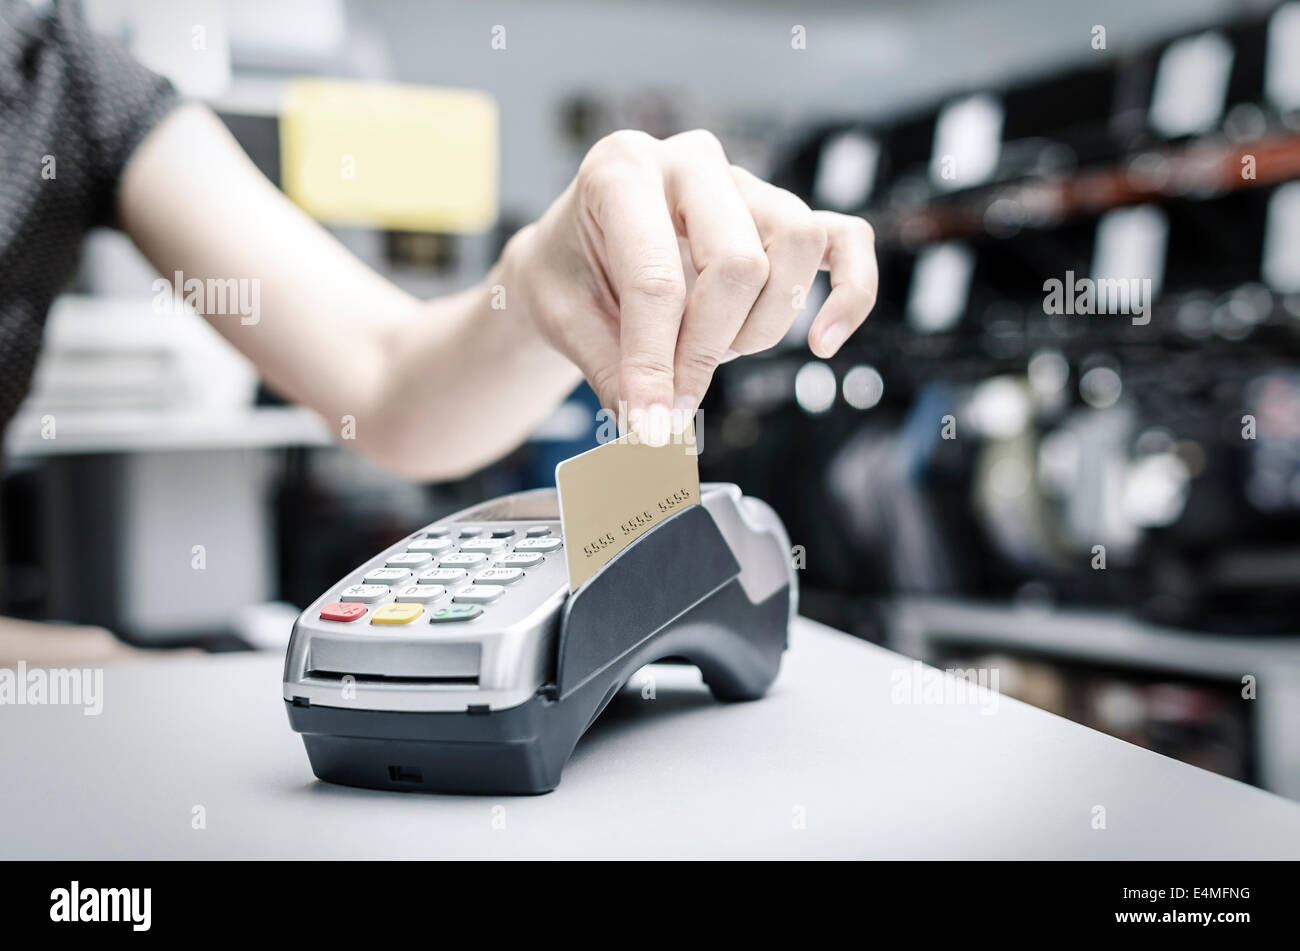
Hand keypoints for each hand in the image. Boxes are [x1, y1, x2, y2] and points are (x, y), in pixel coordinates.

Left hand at [503, 129, 877, 443]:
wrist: (574, 253)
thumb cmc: (568, 276)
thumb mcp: (564, 319)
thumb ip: (610, 371)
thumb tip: (652, 429)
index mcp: (622, 172)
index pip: (657, 278)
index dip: (655, 363)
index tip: (650, 423)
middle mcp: (691, 160)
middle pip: (737, 262)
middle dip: (707, 350)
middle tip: (677, 400)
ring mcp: (744, 181)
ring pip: (795, 246)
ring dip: (763, 324)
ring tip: (716, 352)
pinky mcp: (781, 211)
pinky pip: (845, 239)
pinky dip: (849, 292)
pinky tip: (823, 342)